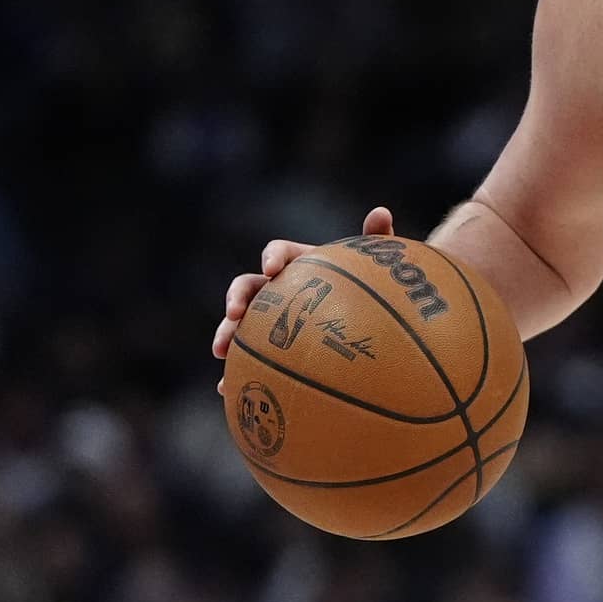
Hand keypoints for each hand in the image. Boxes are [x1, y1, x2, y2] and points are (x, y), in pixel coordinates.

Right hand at [211, 212, 391, 377]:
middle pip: (249, 287)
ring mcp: (271, 318)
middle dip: (236, 298)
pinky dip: (237, 371)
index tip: (272, 268)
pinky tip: (227, 389)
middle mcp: (279, 289)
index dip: (273, 257)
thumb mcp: (374, 265)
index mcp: (301, 263)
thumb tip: (381, 212)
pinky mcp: (271, 346)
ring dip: (226, 334)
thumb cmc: (371, 286)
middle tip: (234, 313)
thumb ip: (376, 240)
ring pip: (241, 324)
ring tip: (221, 352)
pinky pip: (250, 358)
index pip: (279, 252)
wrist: (370, 315)